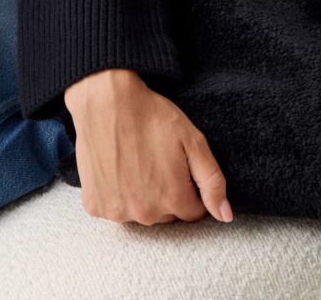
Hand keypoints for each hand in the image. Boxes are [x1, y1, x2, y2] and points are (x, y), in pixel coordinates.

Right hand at [64, 68, 232, 226]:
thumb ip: (213, 181)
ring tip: (138, 162)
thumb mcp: (193, 141)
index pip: (194, 211)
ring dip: (143, 196)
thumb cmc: (153, 117)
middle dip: (168, 192)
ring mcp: (117, 212)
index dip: (191, 188)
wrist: (108, 103)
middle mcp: (144, 213)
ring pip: (141, 213)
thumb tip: (225, 216)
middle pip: (167, 214)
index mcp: (172, 198)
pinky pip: (115, 209)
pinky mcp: (95, 206)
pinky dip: (119, 194)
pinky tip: (119, 168)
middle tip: (159, 160)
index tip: (180, 166)